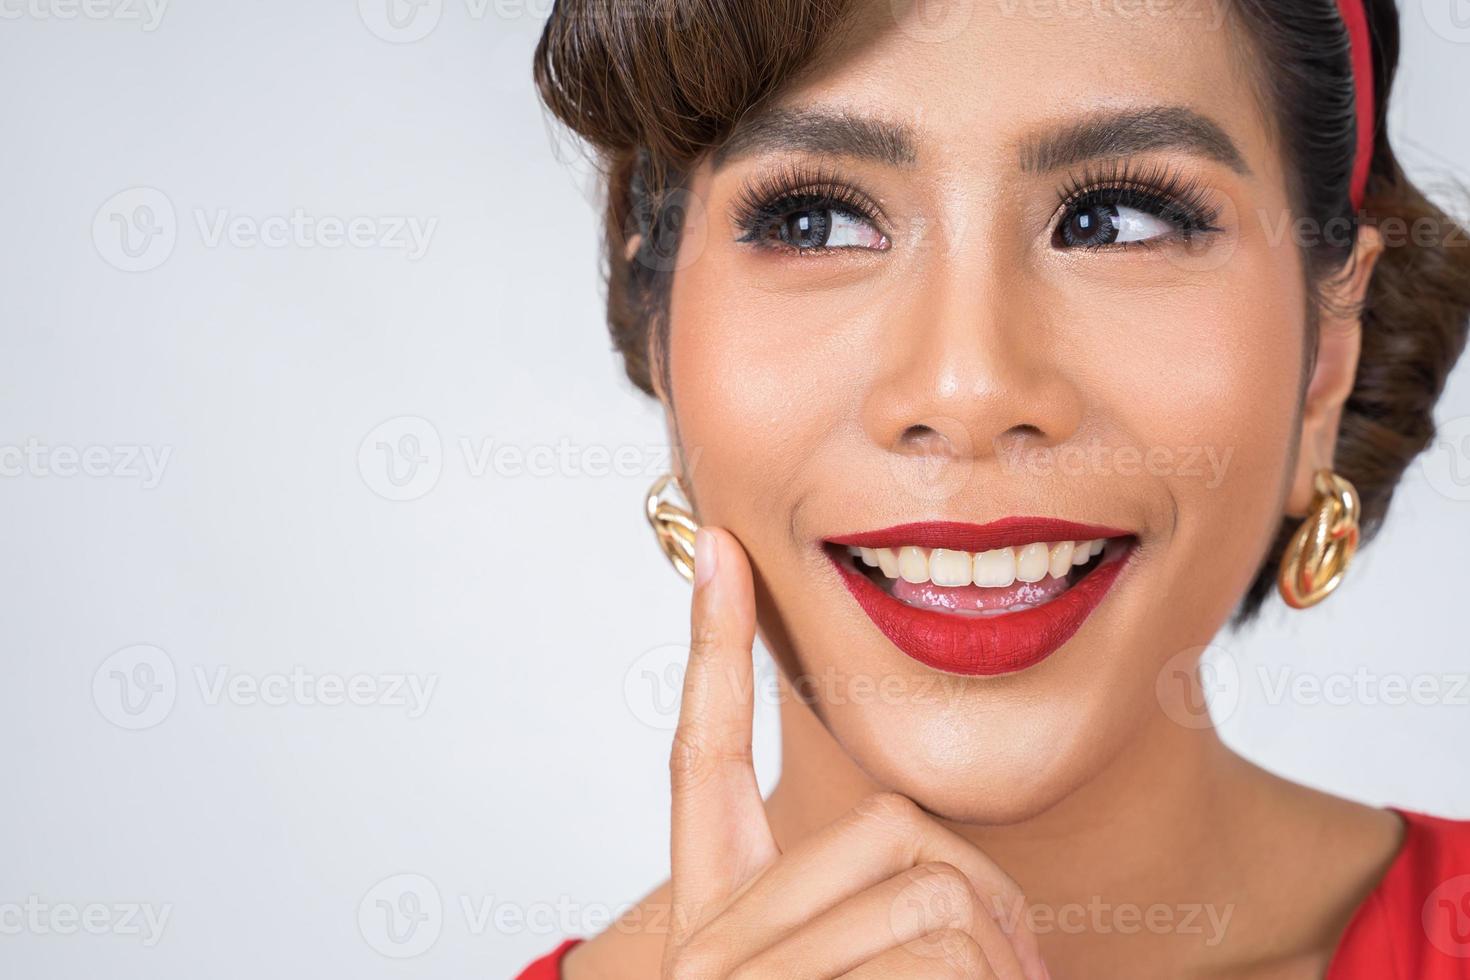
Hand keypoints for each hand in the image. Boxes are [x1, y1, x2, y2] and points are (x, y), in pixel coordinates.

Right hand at [663, 526, 1048, 978]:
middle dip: (980, 891)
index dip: (714, 648)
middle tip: (1014, 967)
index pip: (705, 757)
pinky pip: (938, 949)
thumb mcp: (858, 976)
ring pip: (928, 890)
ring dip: (1000, 954)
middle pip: (888, 825)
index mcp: (718, 909)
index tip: (723, 547)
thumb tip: (952, 881)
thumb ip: (878, 903)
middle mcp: (705, 942)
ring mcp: (725, 976)